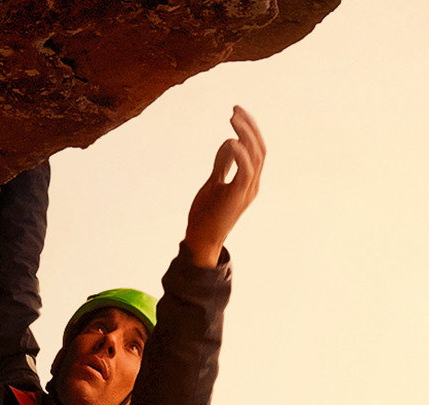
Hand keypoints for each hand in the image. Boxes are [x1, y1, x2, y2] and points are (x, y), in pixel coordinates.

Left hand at [184, 106, 266, 267]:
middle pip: (259, 148)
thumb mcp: (214, 182)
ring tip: (233, 118)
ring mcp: (248, 190)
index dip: (249, 129)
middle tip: (235, 109)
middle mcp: (253, 183)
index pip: (255, 149)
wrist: (201, 239)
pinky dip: (241, 155)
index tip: (237, 112)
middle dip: (249, 127)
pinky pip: (246, 172)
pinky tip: (232, 140)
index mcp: (248, 179)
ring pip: (255, 156)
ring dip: (246, 135)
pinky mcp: (238, 196)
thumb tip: (230, 142)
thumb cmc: (206, 213)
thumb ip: (222, 164)